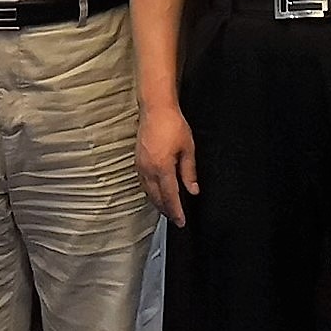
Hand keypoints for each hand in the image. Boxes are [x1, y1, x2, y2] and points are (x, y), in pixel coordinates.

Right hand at [138, 104, 199, 225]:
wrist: (156, 109)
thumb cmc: (173, 125)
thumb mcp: (188, 149)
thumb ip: (189, 172)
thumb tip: (193, 190)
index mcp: (162, 168)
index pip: (170, 196)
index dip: (176, 211)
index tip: (181, 222)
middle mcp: (148, 170)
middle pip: (157, 197)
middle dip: (166, 210)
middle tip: (176, 219)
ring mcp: (141, 165)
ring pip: (148, 191)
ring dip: (157, 202)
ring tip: (167, 209)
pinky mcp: (137, 160)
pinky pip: (143, 182)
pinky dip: (150, 191)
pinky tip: (155, 192)